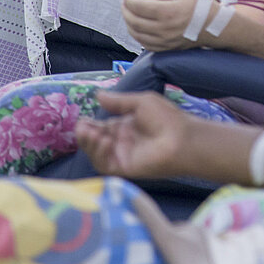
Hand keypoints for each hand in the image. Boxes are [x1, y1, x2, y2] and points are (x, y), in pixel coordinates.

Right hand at [75, 91, 191, 178]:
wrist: (182, 139)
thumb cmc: (166, 118)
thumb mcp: (140, 102)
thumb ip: (118, 101)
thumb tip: (98, 95)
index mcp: (126, 126)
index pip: (101, 127)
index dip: (90, 124)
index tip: (82, 119)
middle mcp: (122, 142)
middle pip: (95, 141)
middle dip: (85, 134)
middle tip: (81, 126)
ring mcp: (123, 156)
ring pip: (97, 154)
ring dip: (89, 144)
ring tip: (88, 132)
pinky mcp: (125, 168)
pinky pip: (105, 164)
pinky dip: (99, 153)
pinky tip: (102, 141)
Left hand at [122, 0, 216, 51]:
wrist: (214, 27)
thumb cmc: (201, 7)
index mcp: (167, 12)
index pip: (138, 6)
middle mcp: (163, 29)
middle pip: (134, 21)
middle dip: (125, 11)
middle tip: (124, 3)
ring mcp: (164, 41)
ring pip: (137, 34)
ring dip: (128, 23)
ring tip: (128, 14)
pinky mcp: (167, 49)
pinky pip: (145, 44)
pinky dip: (137, 35)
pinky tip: (137, 28)